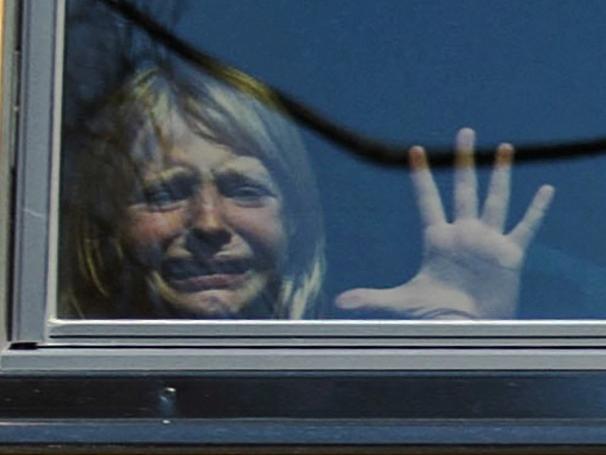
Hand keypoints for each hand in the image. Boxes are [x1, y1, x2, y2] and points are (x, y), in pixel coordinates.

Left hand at [336, 128, 554, 319]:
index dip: (421, 175)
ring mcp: (487, 241)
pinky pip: (526, 226)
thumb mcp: (400, 301)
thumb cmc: (433, 316)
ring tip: (504, 147)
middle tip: (465, 132)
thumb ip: (371, 298)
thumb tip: (338, 302)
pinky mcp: (510, 253)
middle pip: (463, 188)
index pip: (427, 199)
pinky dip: (537, 209)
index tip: (415, 150)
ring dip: (500, 174)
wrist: (465, 330)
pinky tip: (546, 189)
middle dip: (463, 160)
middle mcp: (463, 233)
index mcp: (437, 238)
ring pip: (495, 199)